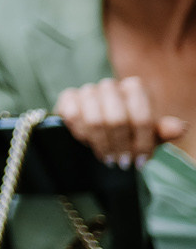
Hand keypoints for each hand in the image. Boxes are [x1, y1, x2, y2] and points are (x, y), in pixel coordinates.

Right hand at [55, 75, 189, 165]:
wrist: (98, 134)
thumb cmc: (128, 134)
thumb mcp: (148, 136)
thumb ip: (163, 131)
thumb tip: (181, 127)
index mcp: (134, 89)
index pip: (141, 115)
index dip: (141, 141)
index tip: (140, 160)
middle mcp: (110, 85)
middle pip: (116, 119)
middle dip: (119, 146)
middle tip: (121, 162)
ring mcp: (87, 90)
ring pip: (94, 119)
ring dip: (101, 144)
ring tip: (106, 156)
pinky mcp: (67, 97)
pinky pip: (73, 117)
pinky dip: (82, 134)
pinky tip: (88, 141)